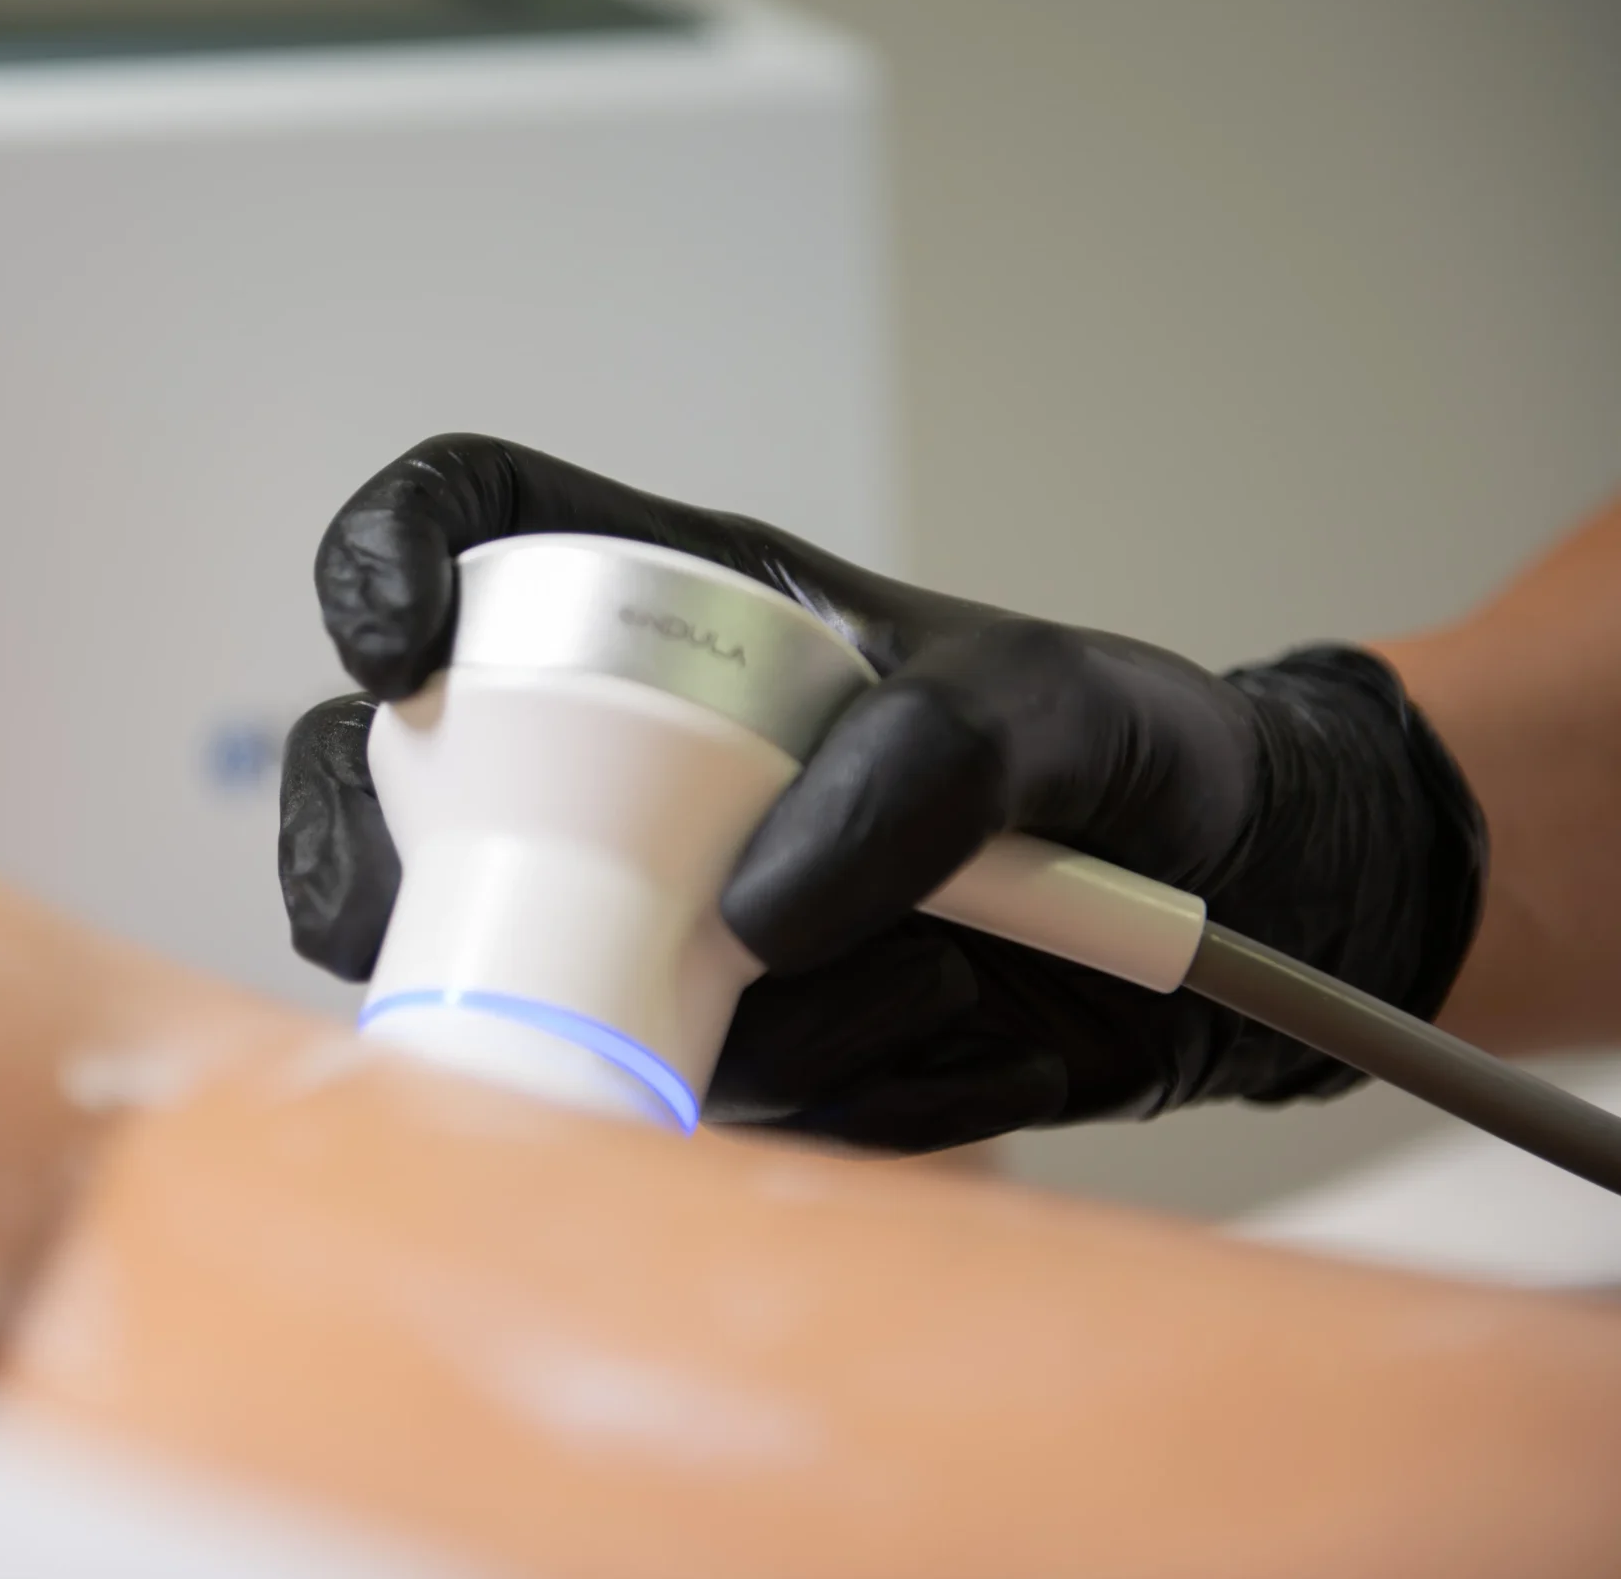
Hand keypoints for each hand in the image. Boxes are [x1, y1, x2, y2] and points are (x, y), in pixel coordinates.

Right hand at [280, 436, 1485, 1150]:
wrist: (1238, 921)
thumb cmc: (1134, 754)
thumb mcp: (1060, 707)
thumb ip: (933, 760)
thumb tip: (753, 911)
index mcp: (678, 608)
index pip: (475, 527)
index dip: (383, 558)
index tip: (394, 647)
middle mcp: (628, 761)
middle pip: (403, 794)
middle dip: (406, 872)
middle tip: (553, 926)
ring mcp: (652, 909)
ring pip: (548, 978)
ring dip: (750, 1016)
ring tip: (945, 969)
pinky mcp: (708, 1040)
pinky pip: (690, 1094)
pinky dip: (840, 1083)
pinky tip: (963, 1032)